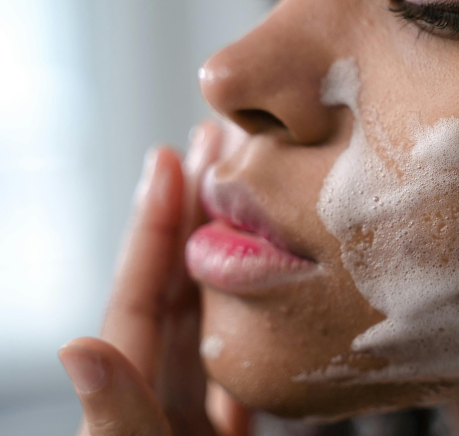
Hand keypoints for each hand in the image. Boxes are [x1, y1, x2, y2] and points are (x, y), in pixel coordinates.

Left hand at [58, 122, 250, 435]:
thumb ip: (118, 415)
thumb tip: (80, 349)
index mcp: (128, 395)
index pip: (139, 297)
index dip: (153, 227)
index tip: (169, 160)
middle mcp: (159, 389)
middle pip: (178, 286)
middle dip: (198, 213)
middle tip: (216, 145)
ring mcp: (196, 407)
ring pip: (216, 312)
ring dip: (234, 250)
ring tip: (253, 191)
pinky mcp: (230, 429)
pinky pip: (248, 356)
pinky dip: (266, 313)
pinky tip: (283, 281)